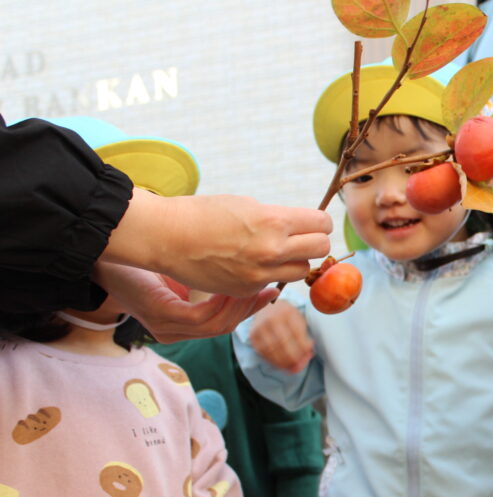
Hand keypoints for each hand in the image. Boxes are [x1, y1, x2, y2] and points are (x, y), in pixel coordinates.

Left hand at [94, 263, 276, 341]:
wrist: (103, 253)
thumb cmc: (138, 261)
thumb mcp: (177, 271)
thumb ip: (202, 277)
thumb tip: (238, 266)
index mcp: (177, 323)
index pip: (222, 323)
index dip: (248, 309)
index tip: (270, 291)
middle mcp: (172, 332)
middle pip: (224, 327)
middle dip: (250, 309)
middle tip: (272, 289)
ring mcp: (166, 327)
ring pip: (216, 325)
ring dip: (240, 306)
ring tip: (255, 286)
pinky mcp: (162, 317)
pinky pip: (201, 317)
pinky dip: (220, 304)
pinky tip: (232, 287)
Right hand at [103, 189, 332, 296]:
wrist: (167, 236)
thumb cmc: (205, 213)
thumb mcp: (248, 205)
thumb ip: (279, 219)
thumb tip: (303, 226)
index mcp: (274, 222)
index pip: (322, 224)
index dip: (320, 221)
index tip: (314, 221)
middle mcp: (271, 250)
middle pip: (320, 249)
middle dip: (315, 241)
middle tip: (303, 237)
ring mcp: (260, 274)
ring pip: (301, 271)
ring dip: (295, 261)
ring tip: (278, 251)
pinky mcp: (246, 290)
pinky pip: (273, 283)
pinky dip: (270, 274)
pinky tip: (251, 262)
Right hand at [248, 300, 314, 373]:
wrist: (267, 307)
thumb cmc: (287, 316)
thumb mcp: (298, 319)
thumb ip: (304, 335)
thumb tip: (308, 353)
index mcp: (287, 312)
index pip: (296, 332)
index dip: (303, 346)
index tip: (310, 353)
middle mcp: (272, 318)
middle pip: (283, 343)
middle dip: (294, 357)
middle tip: (301, 365)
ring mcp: (260, 327)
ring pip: (272, 350)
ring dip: (284, 363)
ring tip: (293, 368)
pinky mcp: (253, 336)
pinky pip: (263, 353)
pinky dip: (274, 362)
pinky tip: (282, 365)